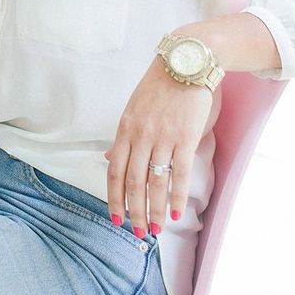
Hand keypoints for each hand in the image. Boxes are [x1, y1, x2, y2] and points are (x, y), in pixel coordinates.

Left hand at [104, 56, 213, 236]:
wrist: (185, 62)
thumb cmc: (159, 85)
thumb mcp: (133, 107)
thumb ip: (123, 136)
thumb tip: (109, 157)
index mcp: (125, 128)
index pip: (115, 170)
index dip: (114, 197)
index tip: (115, 217)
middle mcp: (141, 135)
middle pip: (133, 182)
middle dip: (133, 211)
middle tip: (137, 232)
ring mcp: (163, 137)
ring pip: (155, 182)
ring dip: (154, 210)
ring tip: (155, 229)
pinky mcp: (185, 136)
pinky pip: (179, 173)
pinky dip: (176, 196)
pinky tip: (175, 213)